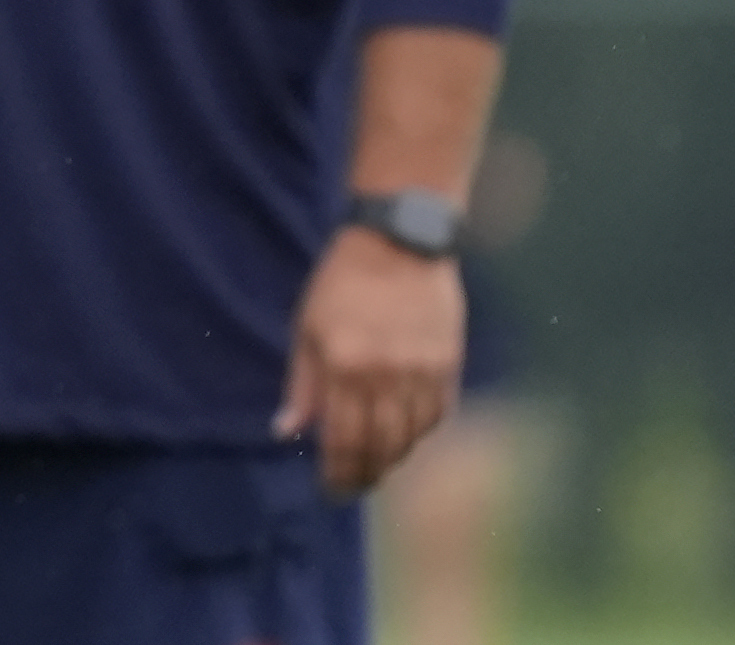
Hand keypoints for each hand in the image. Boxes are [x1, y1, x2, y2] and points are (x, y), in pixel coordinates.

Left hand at [276, 230, 461, 495]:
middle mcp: (386, 375)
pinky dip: (420, 433)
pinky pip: (437, 416)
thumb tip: (284, 433)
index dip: (338, 473)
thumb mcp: (306, 329)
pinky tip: (405, 436)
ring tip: (377, 465)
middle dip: (366, 475)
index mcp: (344, 365)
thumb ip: (300, 386)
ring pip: (413, 437)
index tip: (330, 490)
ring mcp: (423, 372)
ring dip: (394, 458)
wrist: (399, 245)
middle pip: (381, 447)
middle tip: (354, 488)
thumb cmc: (341, 284)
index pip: (343, 440)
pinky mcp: (450, 365)